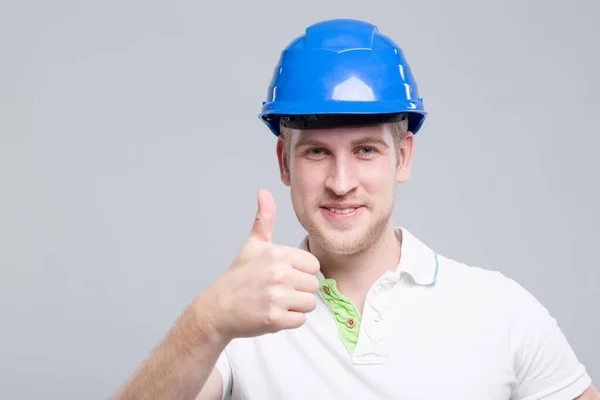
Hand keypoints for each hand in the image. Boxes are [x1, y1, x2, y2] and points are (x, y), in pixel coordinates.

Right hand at [201, 189, 319, 341]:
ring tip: (277, 301)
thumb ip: (264, 219)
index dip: (302, 271)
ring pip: (309, 303)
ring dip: (296, 306)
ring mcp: (276, 297)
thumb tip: (264, 192)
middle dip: (299, 290)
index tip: (285, 275)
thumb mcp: (253, 244)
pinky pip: (300, 320)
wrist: (218, 307)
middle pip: (313, 285)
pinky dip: (289, 320)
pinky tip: (274, 313)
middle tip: (279, 290)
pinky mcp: (274, 319)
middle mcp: (278, 274)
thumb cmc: (239, 275)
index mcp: (277, 254)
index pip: (313, 265)